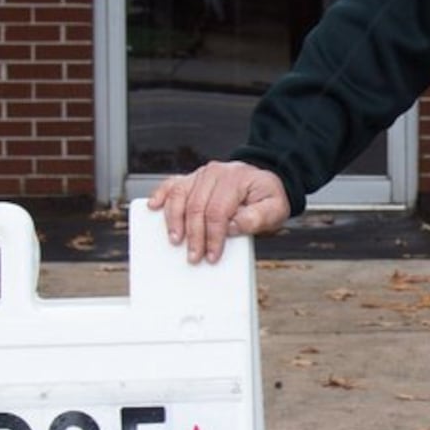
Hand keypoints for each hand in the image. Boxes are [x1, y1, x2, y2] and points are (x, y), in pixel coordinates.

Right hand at [150, 163, 290, 262]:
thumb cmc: (267, 197)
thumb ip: (257, 218)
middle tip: (193, 256)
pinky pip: (172, 185)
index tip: (212, 255)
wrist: (263, 181)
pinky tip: (153, 206)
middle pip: (197, 207)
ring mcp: (201, 174)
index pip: (218, 211)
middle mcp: (216, 173)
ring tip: (175, 240)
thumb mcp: (275, 209)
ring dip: (174, 221)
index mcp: (236, 179)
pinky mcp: (192, 178)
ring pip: (180, 197)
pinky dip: (161, 195)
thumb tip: (233, 226)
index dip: (213, 236)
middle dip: (194, 236)